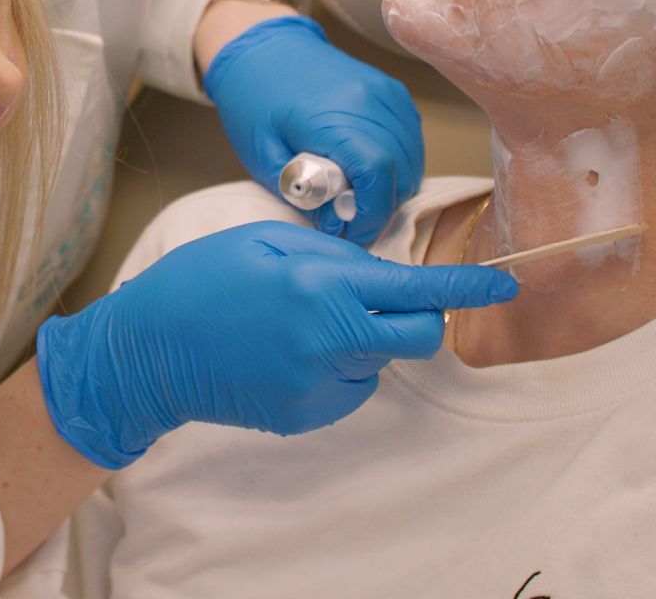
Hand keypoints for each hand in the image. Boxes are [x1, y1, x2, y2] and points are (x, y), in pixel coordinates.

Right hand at [37, 220, 516, 468]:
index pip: (417, 289)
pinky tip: (290, 351)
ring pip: (379, 362)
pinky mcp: (304, 417)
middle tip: (367, 296)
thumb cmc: (204, 278)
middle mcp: (329, 341)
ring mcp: (317, 387)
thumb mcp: (268, 237)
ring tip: (301, 321)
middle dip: (413, 314)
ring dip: (364, 341)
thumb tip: (383, 274)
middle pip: (417, 336)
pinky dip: (338, 368)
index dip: (468, 286)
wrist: (150, 348)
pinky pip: (349, 389)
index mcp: (321, 286)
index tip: (505, 284)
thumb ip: (334, 254)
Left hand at [203, 15, 423, 242]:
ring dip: (393, 187)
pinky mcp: (392, 90)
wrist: (260, 45)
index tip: (351, 236)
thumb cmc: (252, 99)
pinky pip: (410, 137)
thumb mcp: (263, 154)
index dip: (371, 216)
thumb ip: (301, 191)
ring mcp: (386, 92)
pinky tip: (370, 173)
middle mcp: (371, 101)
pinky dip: (399, 162)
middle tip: (350, 223)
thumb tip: (335, 223)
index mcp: (335, 116)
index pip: (377, 176)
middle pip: (402, 171)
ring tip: (357, 200)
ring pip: (413, 157)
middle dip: (382, 208)